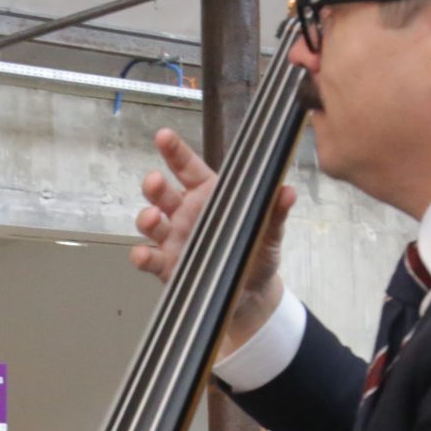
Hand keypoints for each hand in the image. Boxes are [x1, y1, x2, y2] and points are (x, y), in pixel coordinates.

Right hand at [129, 127, 295, 358]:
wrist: (251, 294)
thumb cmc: (258, 253)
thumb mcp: (271, 231)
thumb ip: (275, 212)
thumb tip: (288, 191)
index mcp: (209, 194)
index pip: (187, 168)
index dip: (174, 152)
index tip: (163, 136)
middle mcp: (186, 213)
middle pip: (162, 193)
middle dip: (154, 185)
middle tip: (155, 181)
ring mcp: (174, 240)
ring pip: (151, 223)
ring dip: (147, 218)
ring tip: (154, 218)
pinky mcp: (168, 266)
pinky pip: (150, 258)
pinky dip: (143, 256)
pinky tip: (144, 255)